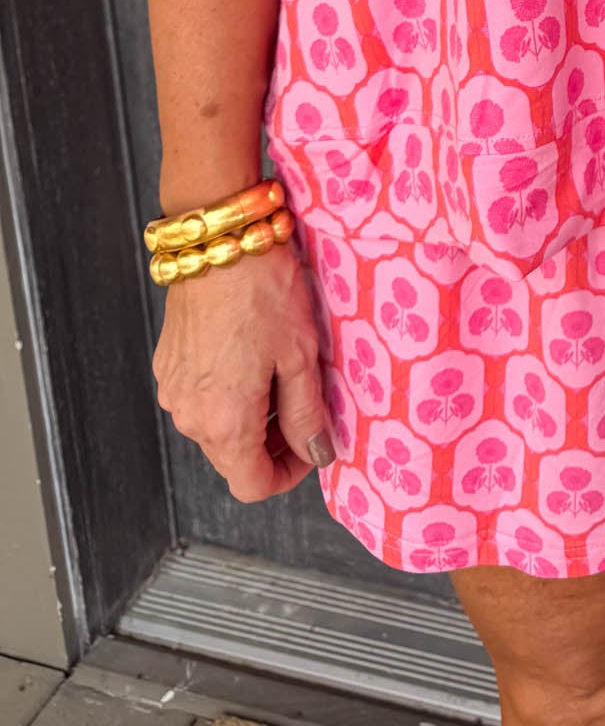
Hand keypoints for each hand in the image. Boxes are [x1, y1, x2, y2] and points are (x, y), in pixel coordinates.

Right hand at [153, 242, 333, 501]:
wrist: (219, 239)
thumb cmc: (264, 291)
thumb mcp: (301, 354)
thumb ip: (307, 413)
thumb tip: (318, 452)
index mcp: (224, 421)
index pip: (253, 485)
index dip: (288, 474)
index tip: (312, 445)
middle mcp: (188, 415)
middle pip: (233, 458)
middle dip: (272, 444)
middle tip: (304, 404)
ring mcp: (172, 389)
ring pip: (216, 428)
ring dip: (250, 417)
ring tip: (281, 371)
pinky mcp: (166, 364)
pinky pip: (200, 398)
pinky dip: (227, 392)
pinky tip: (252, 355)